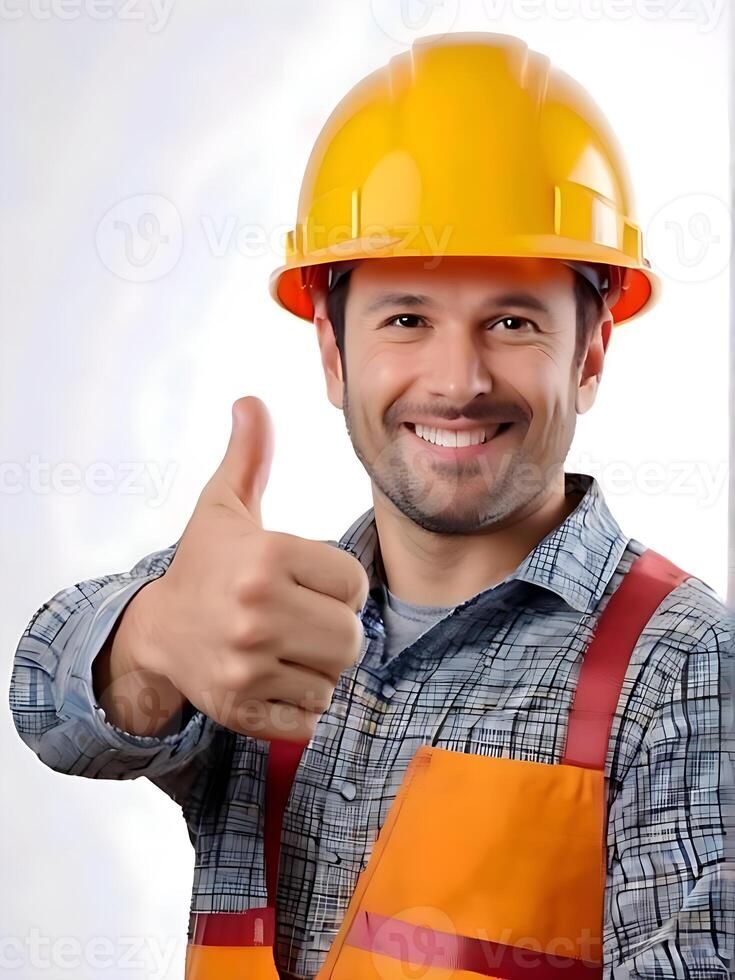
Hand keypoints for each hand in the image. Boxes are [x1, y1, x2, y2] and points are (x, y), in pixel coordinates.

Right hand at [129, 396, 368, 742]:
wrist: (155, 633)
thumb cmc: (204, 565)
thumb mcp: (224, 508)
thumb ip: (249, 456)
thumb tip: (251, 401)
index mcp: (264, 557)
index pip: (354, 584)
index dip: (338, 586)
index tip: (308, 583)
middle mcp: (255, 612)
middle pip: (351, 637)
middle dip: (335, 631)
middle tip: (302, 621)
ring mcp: (246, 665)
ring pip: (333, 679)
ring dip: (318, 668)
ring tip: (285, 648)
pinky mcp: (240, 708)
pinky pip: (310, 718)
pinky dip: (301, 705)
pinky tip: (273, 678)